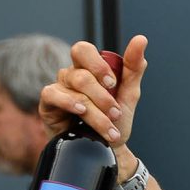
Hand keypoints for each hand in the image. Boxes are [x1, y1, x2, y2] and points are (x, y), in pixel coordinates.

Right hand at [39, 35, 147, 179]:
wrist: (109, 150)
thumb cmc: (115, 121)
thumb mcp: (129, 95)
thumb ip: (134, 67)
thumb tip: (141, 39)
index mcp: (88, 69)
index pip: (83, 50)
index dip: (97, 64)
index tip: (113, 83)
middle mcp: (71, 76)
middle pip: (80, 72)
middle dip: (101, 93)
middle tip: (115, 111)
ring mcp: (58, 89)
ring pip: (74, 89)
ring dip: (96, 111)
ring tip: (110, 127)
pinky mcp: (48, 105)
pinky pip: (53, 95)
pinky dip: (70, 103)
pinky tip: (81, 113)